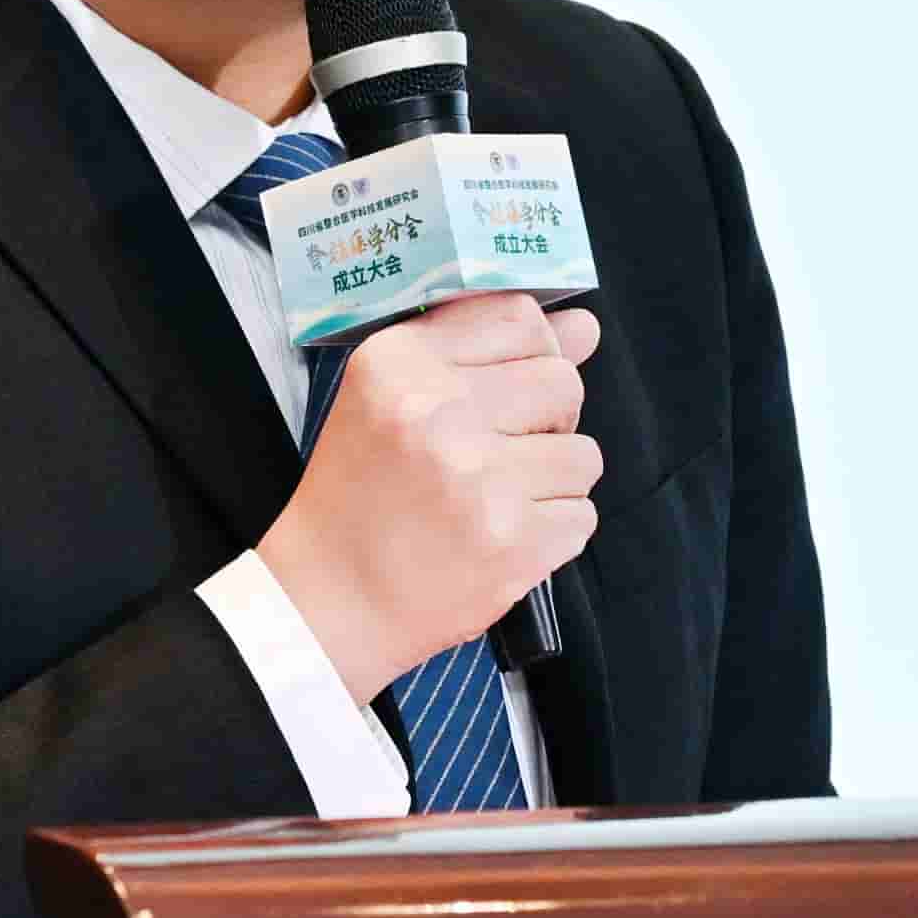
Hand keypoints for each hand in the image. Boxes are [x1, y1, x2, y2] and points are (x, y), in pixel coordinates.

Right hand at [261, 292, 602, 699]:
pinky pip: (582, 515)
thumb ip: (484, 349)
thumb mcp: (390, 398)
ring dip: (550, 482)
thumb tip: (586, 327)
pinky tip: (498, 538)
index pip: (520, 316)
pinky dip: (550, 532)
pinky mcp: (513, 541)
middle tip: (498, 454)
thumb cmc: (361, 497)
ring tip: (493, 502)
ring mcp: (481, 479)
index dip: (536, 351)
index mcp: (401, 363)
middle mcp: (439, 411)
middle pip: (563, 383)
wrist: (331, 600)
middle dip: (547, 420)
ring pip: (582, 454)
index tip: (517, 384)